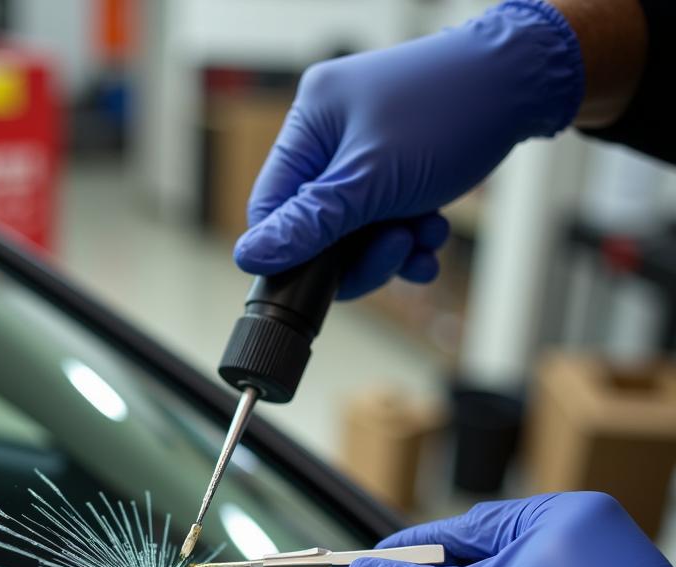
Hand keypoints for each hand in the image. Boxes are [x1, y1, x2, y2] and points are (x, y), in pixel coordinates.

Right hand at [234, 1, 583, 296]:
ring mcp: (365, 148)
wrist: (525, 83)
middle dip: (359, 250)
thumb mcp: (370, 181)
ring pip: (355, 228)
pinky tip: (432, 235)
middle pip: (316, 224)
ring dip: (390, 247)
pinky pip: (385, 217)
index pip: (271, 206)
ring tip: (422, 239)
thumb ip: (309, 223)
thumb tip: (251, 255)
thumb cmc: (449, 113)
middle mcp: (331, 133)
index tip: (328, 273)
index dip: (293, 248)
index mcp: (310, 122)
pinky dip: (409, 236)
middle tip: (394, 250)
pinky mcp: (397, 163)